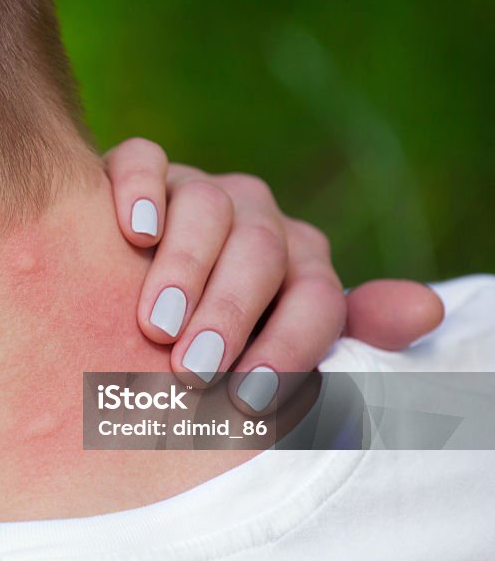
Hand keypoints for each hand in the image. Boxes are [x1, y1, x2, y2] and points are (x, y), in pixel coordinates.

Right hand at [104, 138, 443, 413]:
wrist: (132, 289)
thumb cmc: (210, 337)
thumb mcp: (276, 345)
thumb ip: (348, 334)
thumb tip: (427, 312)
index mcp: (299, 263)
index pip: (314, 296)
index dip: (287, 348)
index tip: (248, 399)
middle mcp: (255, 218)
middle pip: (260, 250)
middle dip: (229, 314)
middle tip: (193, 370)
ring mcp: (197, 189)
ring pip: (206, 204)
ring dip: (184, 267)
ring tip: (155, 324)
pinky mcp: (143, 170)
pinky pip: (144, 161)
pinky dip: (140, 192)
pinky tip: (135, 234)